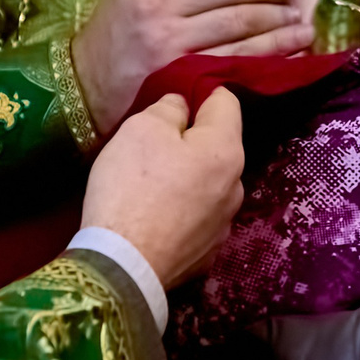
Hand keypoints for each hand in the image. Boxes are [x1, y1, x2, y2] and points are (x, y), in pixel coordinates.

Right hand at [71, 0, 312, 126]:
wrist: (85, 87)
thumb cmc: (119, 29)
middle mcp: (159, 3)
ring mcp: (172, 43)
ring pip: (245, 22)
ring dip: (282, 19)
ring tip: (298, 19)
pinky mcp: (186, 77)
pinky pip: (243, 58)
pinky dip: (276, 50)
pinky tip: (295, 45)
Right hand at [79, 89, 245, 286]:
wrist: (122, 267)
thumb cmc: (131, 187)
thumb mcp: (141, 129)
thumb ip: (169, 108)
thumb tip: (182, 108)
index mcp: (226, 150)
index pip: (226, 101)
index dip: (198, 92)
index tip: (172, 100)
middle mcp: (237, 186)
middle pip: (219, 145)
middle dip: (193, 138)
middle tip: (153, 143)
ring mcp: (225, 224)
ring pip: (210, 183)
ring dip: (189, 176)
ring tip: (153, 184)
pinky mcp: (208, 253)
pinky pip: (199, 216)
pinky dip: (183, 210)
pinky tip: (157, 216)